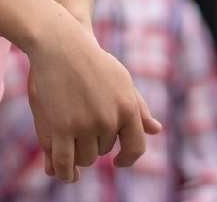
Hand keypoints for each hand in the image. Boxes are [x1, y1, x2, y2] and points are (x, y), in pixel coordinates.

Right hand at [24, 21, 161, 181]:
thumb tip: (156, 130)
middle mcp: (111, 120)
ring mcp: (86, 124)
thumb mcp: (121, 80)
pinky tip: (59, 173)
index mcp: (129, 109)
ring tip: (67, 138)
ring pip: (85, 157)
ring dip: (77, 153)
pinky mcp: (62, 126)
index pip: (135, 147)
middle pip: (103, 150)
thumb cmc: (91, 60)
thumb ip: (138, 107)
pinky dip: (62, 170)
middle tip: (79, 127)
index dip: (127, 158)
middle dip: (93, 143)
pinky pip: (64, 160)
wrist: (60, 44)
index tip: (119, 161)